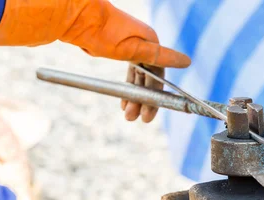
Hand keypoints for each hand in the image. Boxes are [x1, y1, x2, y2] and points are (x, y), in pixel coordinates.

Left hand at [0, 0, 190, 121]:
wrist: (76, 16)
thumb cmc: (103, 32)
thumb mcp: (134, 49)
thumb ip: (161, 57)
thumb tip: (187, 61)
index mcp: (151, 43)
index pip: (160, 76)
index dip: (156, 97)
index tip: (150, 114)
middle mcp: (145, 45)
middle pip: (149, 79)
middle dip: (143, 101)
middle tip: (138, 119)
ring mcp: (132, 48)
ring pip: (138, 79)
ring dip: (134, 98)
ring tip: (128, 115)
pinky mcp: (119, 50)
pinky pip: (129, 74)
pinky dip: (127, 88)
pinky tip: (123, 102)